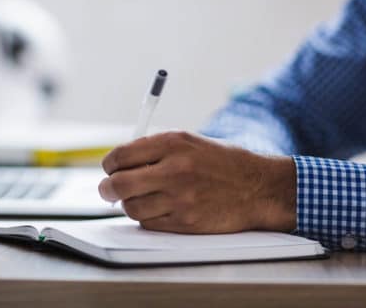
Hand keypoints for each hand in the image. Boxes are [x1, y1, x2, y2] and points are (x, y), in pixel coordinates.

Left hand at [99, 131, 296, 233]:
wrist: (258, 187)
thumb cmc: (221, 162)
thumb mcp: (189, 142)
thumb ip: (154, 149)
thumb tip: (118, 163)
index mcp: (173, 143)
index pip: (121, 155)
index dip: (109, 164)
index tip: (110, 168)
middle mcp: (174, 169)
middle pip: (118, 184)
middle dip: (107, 188)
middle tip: (108, 190)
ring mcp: (180, 198)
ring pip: (131, 207)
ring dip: (129, 204)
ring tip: (140, 198)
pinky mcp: (185, 222)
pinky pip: (148, 223)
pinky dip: (147, 217)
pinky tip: (158, 208)